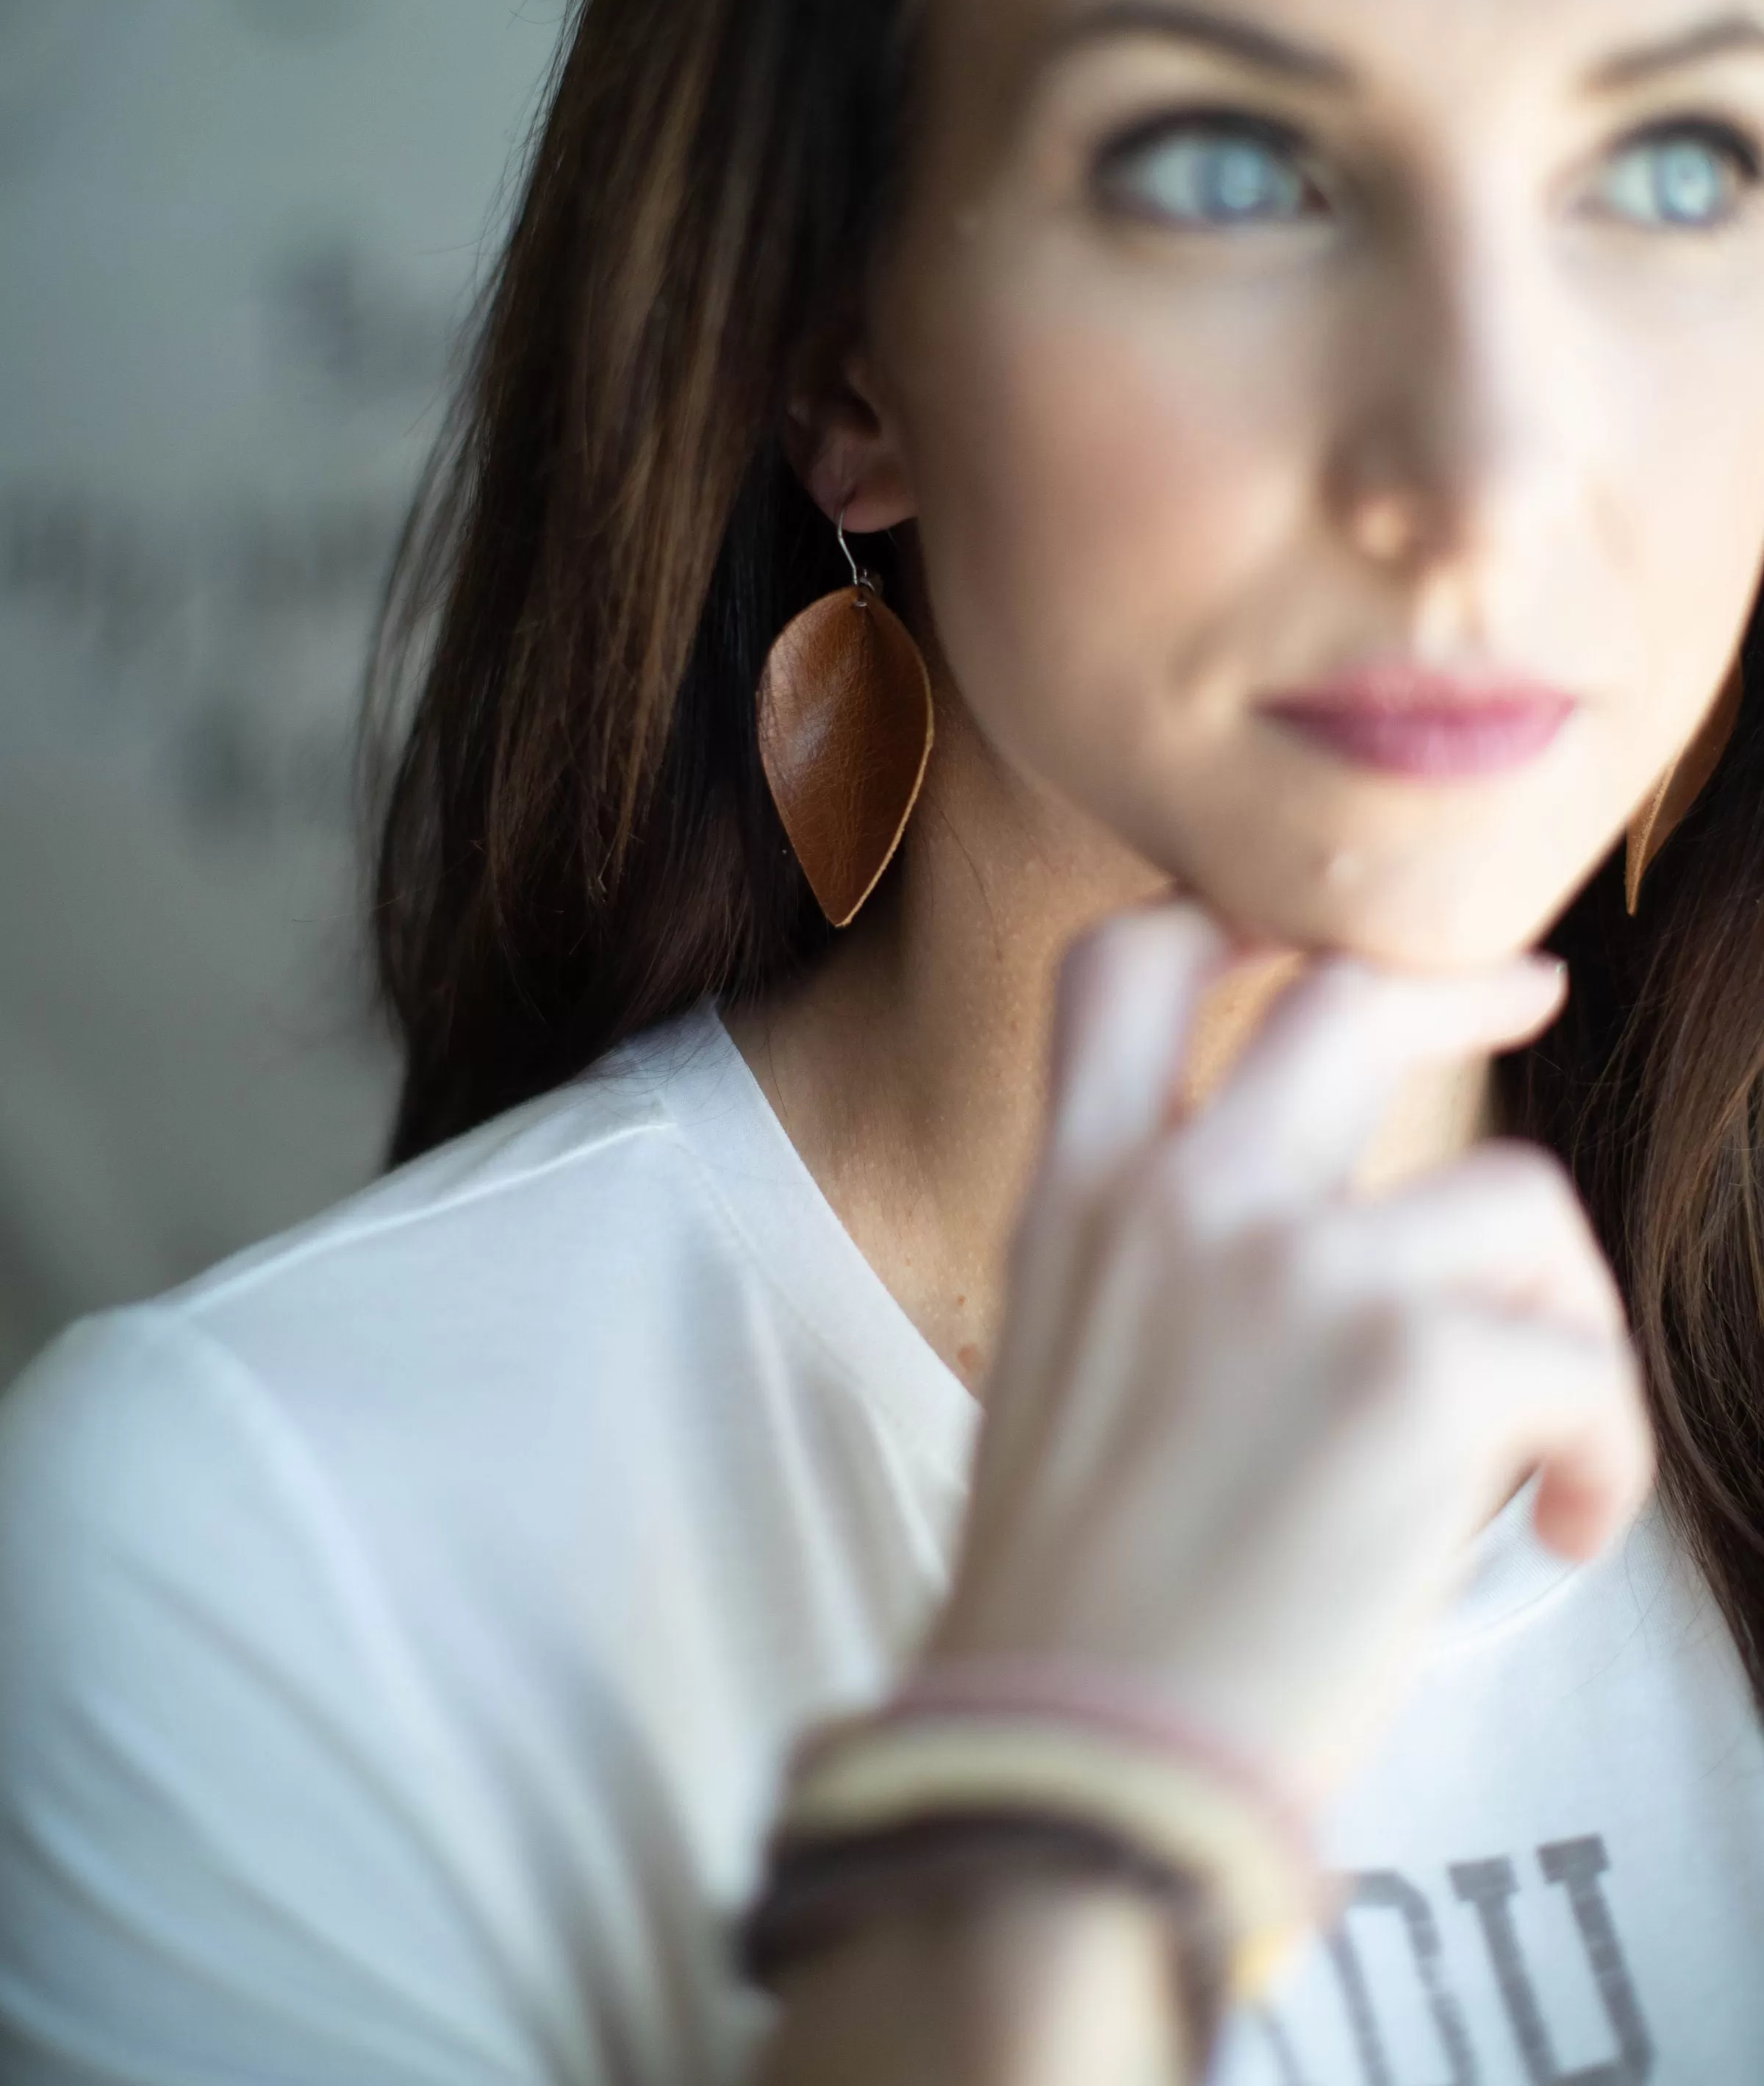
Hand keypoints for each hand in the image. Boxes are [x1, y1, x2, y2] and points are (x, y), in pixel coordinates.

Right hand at [926, 898, 1653, 1813]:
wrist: (1071, 1772)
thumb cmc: (1072, 1613)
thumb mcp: (1063, 1372)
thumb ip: (1162, 1266)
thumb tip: (1326, 1251)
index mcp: (1076, 1196)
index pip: (1127, 966)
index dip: (1222, 920)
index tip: (1293, 938)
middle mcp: (1186, 1195)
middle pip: (1350, 995)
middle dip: (1456, 984)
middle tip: (1524, 990)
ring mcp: (1304, 1267)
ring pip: (1516, 1200)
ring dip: (1558, 1316)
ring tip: (1543, 1440)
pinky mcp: (1421, 1369)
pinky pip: (1579, 1369)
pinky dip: (1597, 1456)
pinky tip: (1557, 1530)